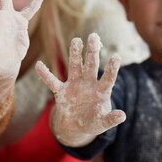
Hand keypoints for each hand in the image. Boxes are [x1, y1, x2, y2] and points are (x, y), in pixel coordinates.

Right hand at [36, 32, 125, 146]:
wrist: (75, 126)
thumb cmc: (93, 122)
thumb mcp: (102, 123)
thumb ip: (110, 119)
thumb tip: (122, 115)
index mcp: (101, 91)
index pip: (108, 78)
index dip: (112, 68)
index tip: (116, 56)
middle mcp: (88, 83)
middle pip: (91, 65)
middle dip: (92, 51)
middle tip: (93, 36)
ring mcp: (74, 85)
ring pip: (75, 66)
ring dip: (75, 54)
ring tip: (76, 40)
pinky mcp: (61, 91)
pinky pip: (52, 82)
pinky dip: (45, 74)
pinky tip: (38, 65)